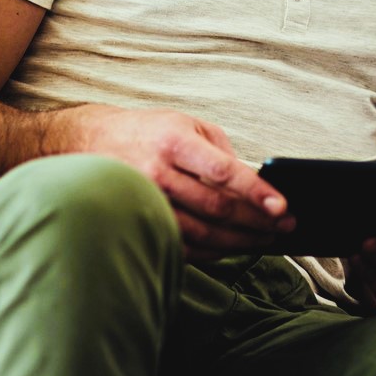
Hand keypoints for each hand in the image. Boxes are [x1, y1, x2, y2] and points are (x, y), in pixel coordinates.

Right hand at [55, 105, 292, 261]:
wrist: (89, 142)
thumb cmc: (149, 132)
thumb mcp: (187, 124)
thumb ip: (221, 150)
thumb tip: (254, 183)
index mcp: (174, 142)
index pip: (222, 171)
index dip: (255, 192)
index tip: (282, 206)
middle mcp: (157, 172)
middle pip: (217, 208)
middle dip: (257, 221)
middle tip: (285, 226)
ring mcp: (145, 202)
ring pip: (201, 233)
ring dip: (239, 241)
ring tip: (265, 240)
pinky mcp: (138, 224)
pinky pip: (182, 246)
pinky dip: (212, 251)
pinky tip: (232, 246)